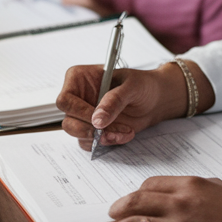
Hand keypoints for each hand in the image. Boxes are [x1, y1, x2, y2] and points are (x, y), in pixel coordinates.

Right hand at [55, 63, 184, 149]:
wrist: (155, 99)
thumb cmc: (143, 85)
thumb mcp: (132, 86)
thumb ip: (114, 100)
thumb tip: (97, 120)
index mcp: (80, 78)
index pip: (66, 99)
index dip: (78, 112)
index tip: (98, 121)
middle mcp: (78, 97)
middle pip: (68, 121)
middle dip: (90, 130)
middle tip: (110, 132)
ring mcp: (84, 115)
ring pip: (78, 135)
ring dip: (102, 138)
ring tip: (124, 132)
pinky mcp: (93, 129)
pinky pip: (90, 143)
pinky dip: (108, 142)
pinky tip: (124, 134)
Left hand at [96, 176, 221, 221]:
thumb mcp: (221, 189)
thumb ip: (196, 188)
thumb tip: (175, 192)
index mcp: (191, 185)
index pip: (149, 185)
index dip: (134, 194)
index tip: (128, 202)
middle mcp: (180, 204)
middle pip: (134, 203)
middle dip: (116, 211)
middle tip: (108, 217)